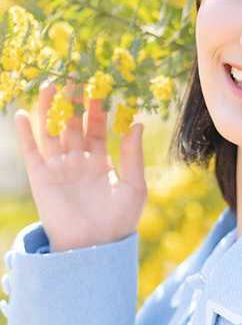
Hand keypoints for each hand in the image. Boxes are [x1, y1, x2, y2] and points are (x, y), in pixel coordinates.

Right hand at [13, 79, 147, 251]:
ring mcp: (59, 168)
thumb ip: (133, 155)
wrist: (95, 248)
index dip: (97, 108)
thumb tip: (136, 123)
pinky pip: (32, 151)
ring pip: (51, 132)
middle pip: (73, 124)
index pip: (97, 128)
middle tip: (74, 76)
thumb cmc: (119, 221)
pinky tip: (22, 112)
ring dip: (49, 110)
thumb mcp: (134, 186)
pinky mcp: (41, 178)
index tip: (100, 85)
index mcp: (102, 162)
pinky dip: (26, 133)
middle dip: (73, 102)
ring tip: (50, 86)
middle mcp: (78, 161)